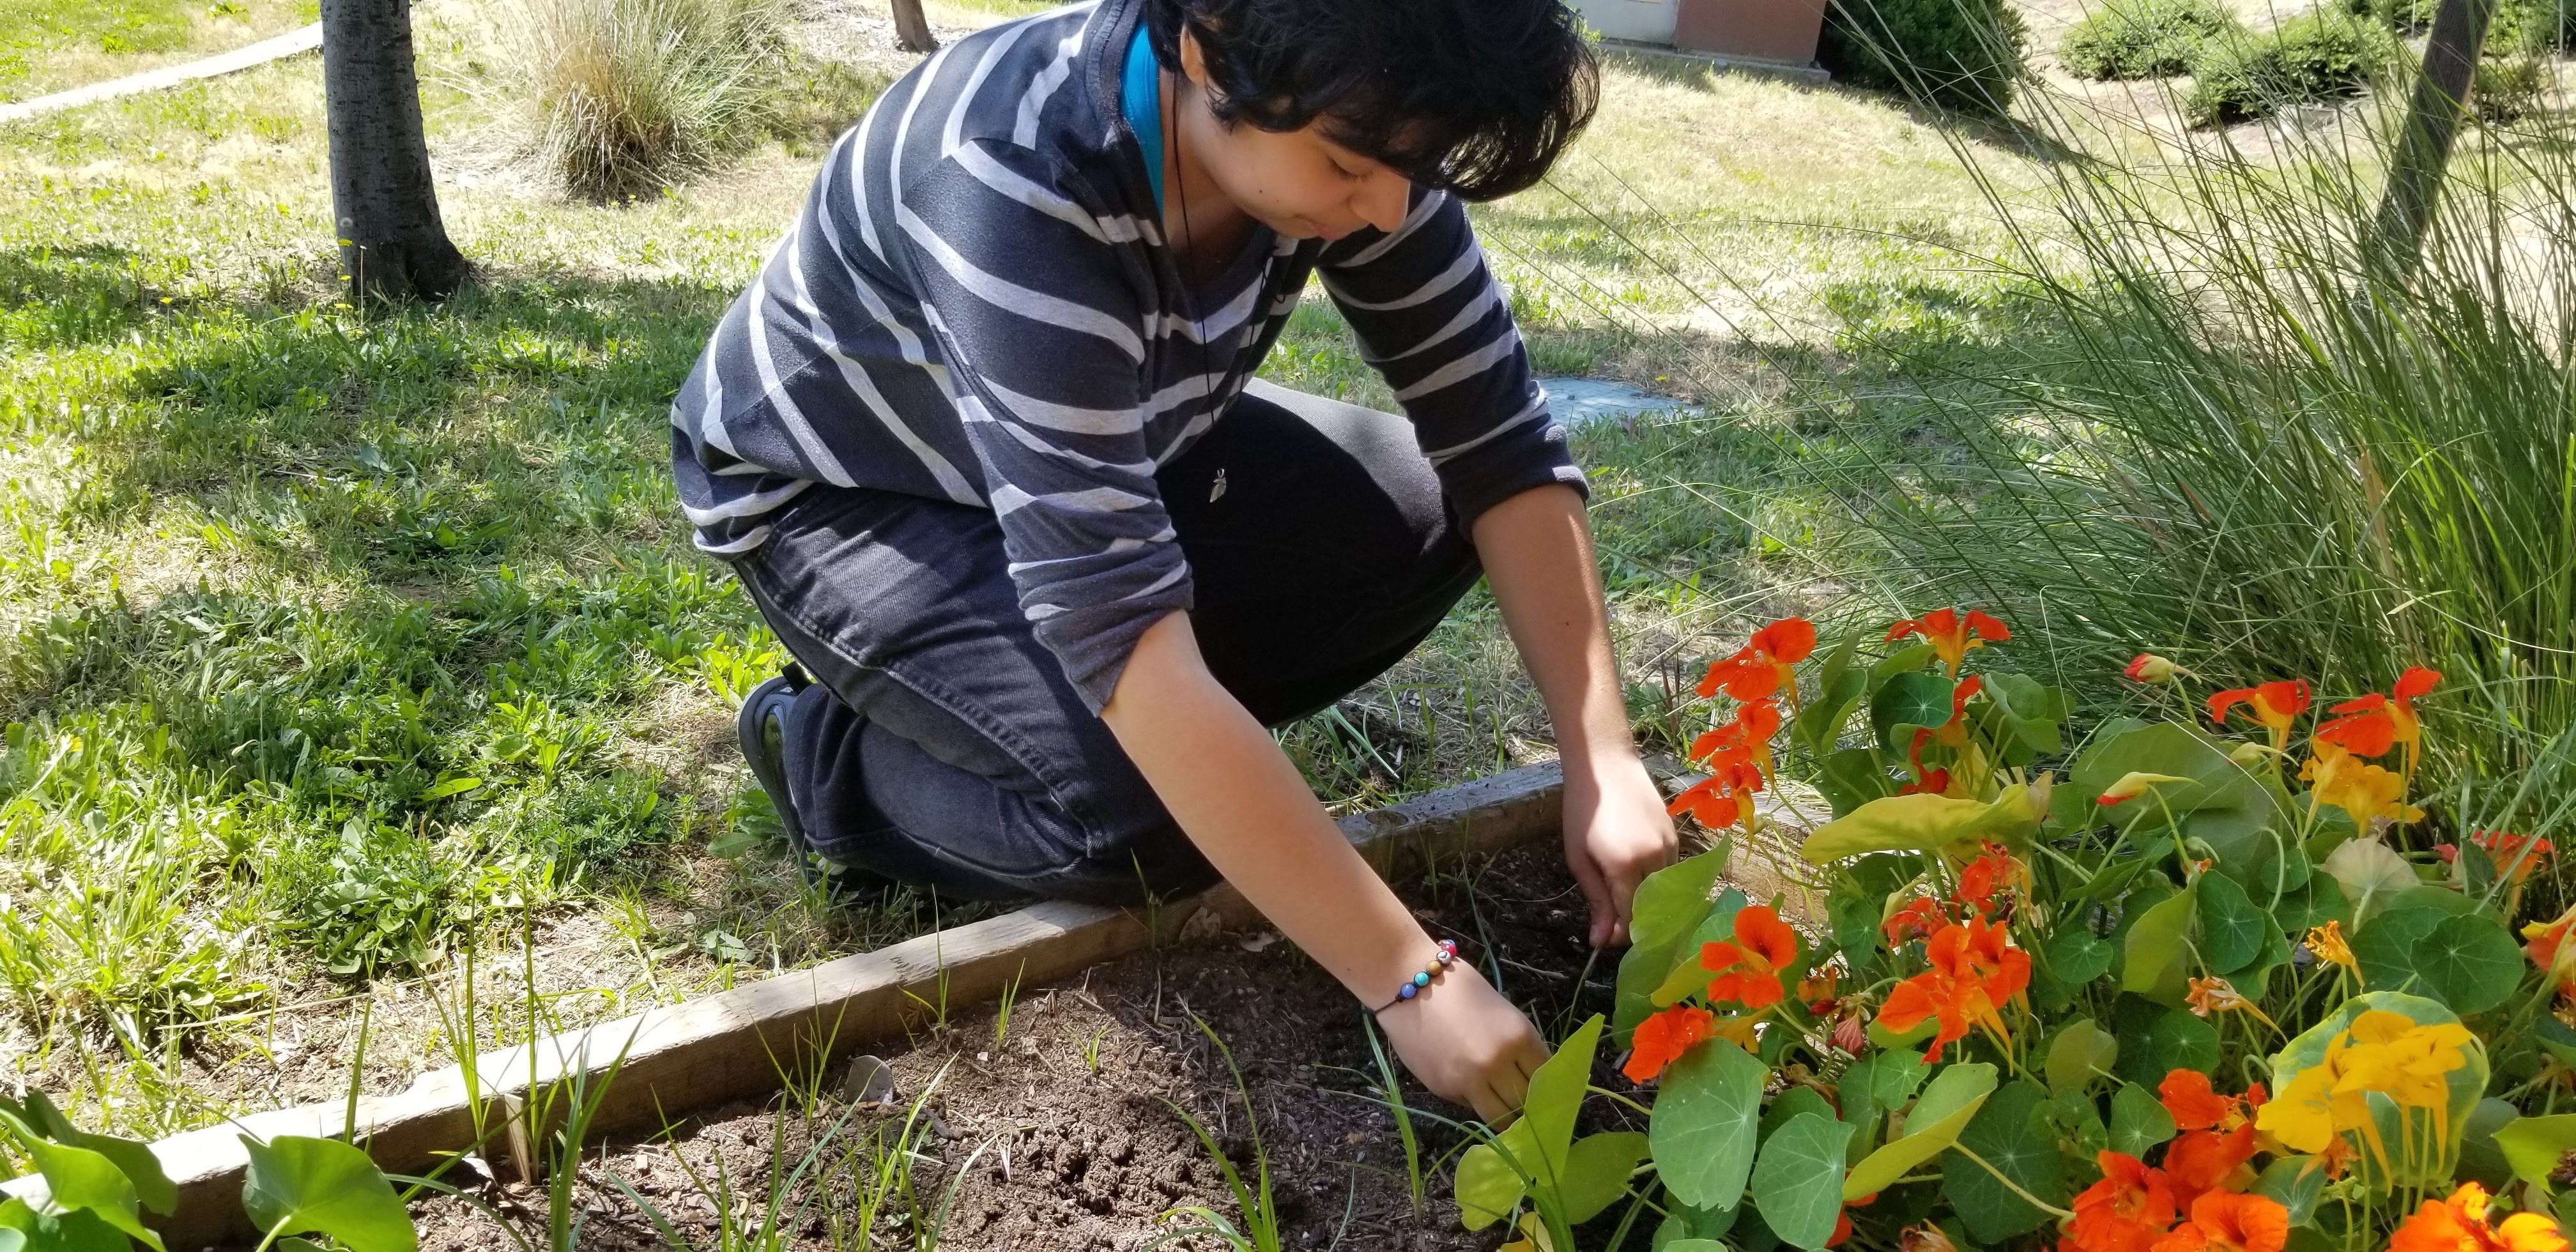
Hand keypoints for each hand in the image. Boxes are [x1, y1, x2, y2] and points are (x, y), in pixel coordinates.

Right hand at [1376, 963, 1550, 1122]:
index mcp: (1519, 1037)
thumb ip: (1520, 1048)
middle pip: (1526, 1103)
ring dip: (1504, 1113)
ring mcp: (1469, 1081)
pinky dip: (1477, 1101)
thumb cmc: (1460, 988)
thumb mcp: (1504, 1014)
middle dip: (1527, 1104)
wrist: (1409, 982)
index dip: (1548, 1087)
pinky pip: (1472, 1107)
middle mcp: (1497, 1063)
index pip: (1547, 1079)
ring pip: (1500, 1117)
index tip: (1547, 1091)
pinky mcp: (1445, 1090)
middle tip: (1525, 1101)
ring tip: (1502, 1103)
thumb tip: (1531, 1079)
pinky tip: (1472, 1084)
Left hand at [1563, 755, 1679, 947]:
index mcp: (1625, 866)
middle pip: (1649, 909)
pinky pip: (1669, 871)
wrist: (1606, 765)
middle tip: (1609, 917)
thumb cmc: (1583, 811)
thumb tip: (1599, 941)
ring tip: (1619, 887)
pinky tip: (1635, 868)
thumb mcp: (1579, 858)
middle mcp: (1654, 859)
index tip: (1603, 937)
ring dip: (1643, 899)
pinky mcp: (1676, 837)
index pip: (1629, 917)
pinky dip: (1654, 879)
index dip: (1617, 933)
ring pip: (1662, 892)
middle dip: (1630, 919)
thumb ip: (1595, 900)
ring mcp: (1669, 847)